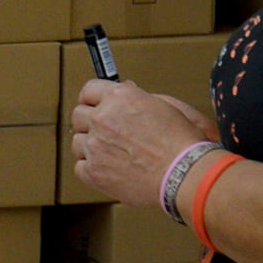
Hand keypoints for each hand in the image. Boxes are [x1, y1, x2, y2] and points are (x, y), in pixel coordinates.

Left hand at [71, 77, 215, 205]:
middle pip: (78, 116)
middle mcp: (103, 118)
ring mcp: (95, 145)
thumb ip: (139, 96)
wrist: (185, 174)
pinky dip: (91, 169)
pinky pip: (80, 167)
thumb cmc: (182, 142)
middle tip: (102, 133)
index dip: (91, 99)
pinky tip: (108, 170)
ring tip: (110, 154)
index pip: (89, 90)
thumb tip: (126, 89)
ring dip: (90, 147)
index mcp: (120, 97)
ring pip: (77, 142)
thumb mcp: (167, 106)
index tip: (92, 105)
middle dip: (88, 123)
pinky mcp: (94, 171)